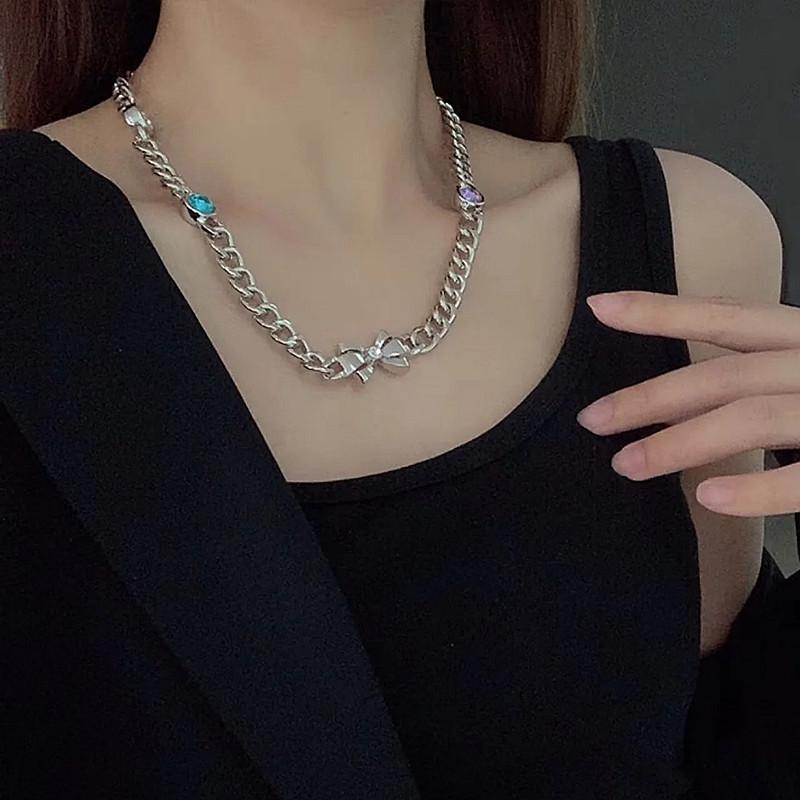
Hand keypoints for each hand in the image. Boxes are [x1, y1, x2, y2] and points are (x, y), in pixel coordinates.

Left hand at [575, 290, 799, 517]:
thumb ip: (755, 375)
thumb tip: (668, 400)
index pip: (726, 316)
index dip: (661, 312)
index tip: (598, 307)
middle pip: (723, 376)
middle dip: (650, 397)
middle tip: (591, 419)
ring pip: (750, 419)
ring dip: (680, 443)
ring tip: (626, 464)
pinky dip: (753, 488)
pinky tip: (706, 497)